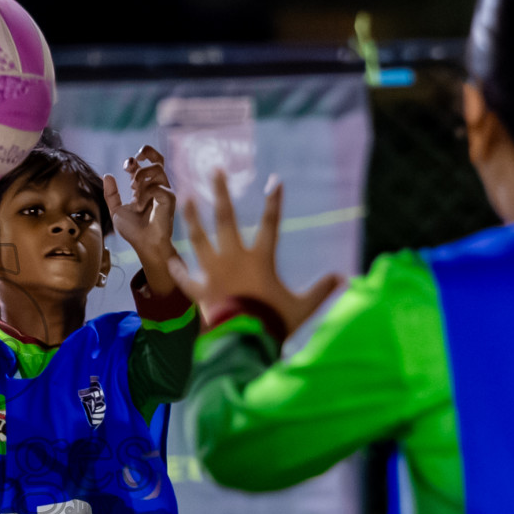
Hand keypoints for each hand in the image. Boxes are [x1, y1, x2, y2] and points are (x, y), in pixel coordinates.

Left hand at [104, 145, 176, 264]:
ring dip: (141, 176)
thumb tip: (106, 175)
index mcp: (144, 188)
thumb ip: (111, 194)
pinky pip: (156, 186)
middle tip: (134, 160)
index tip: (126, 166)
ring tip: (134, 190)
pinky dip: (144, 194)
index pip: (143, 166)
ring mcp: (164, 191)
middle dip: (147, 152)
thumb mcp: (116, 210)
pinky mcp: (170, 198)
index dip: (134, 162)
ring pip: (157, 169)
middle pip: (158, 159)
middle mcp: (156, 187)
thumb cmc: (134, 231)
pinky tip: (140, 206)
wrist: (144, 244)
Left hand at [167, 171, 343, 337]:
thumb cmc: (274, 323)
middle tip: (214, 171)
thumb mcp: (302, 307)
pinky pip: (185, 278)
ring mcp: (213, 273)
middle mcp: (233, 259)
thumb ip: (321, 291)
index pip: (270, 224)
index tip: (275, 180)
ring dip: (191, 218)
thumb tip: (344, 279)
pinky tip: (170, 260)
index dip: (274, 202)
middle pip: (225, 219)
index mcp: (260, 259)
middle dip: (221, 193)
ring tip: (185, 199)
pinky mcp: (199, 291)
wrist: (244, 343)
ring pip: (199, 239)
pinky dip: (178, 270)